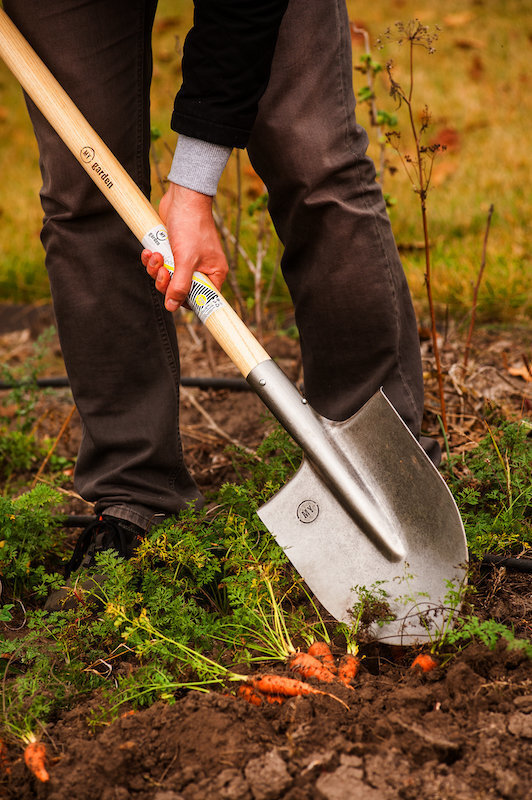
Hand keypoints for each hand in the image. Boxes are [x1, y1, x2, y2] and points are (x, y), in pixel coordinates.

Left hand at [141, 183, 227, 311]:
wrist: (182, 197)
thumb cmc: (191, 226)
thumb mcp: (186, 260)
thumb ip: (179, 285)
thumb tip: (172, 306)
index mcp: (213, 274)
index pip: (201, 299)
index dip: (187, 302)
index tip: (174, 304)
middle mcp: (201, 270)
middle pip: (180, 291)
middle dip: (165, 283)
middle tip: (162, 272)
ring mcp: (186, 261)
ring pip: (167, 279)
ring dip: (156, 270)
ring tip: (156, 256)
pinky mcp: (173, 252)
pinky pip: (160, 266)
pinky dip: (153, 261)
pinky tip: (149, 252)